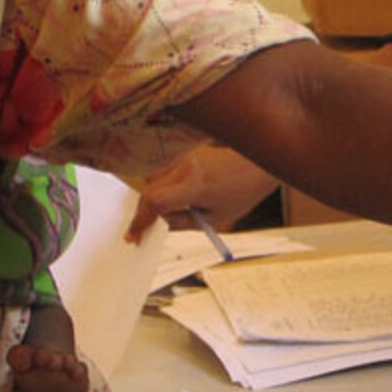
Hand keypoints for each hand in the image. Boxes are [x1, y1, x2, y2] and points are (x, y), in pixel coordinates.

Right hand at [126, 145, 279, 240]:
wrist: (256, 166)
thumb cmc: (242, 193)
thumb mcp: (214, 219)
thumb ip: (182, 223)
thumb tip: (158, 226)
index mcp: (195, 185)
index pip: (156, 201)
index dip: (141, 221)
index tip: (134, 236)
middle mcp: (186, 167)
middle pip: (149, 191)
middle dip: (142, 214)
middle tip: (140, 233)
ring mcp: (184, 158)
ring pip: (152, 180)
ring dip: (151, 199)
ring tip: (158, 217)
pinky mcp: (185, 154)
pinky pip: (163, 172)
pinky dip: (160, 187)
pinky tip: (170, 200)